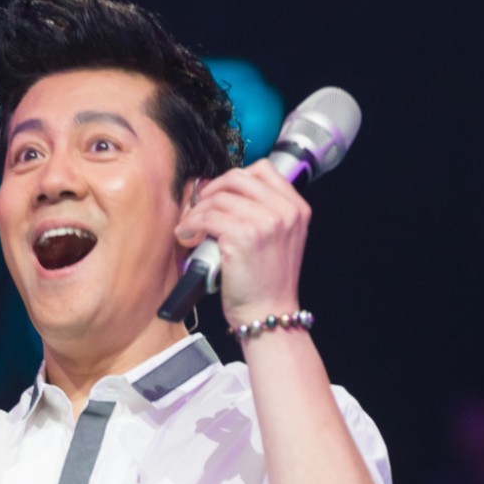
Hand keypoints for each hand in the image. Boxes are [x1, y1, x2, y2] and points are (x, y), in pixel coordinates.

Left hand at [174, 159, 309, 326]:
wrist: (269, 313)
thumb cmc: (268, 283)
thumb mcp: (281, 239)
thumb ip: (265, 213)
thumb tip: (225, 194)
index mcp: (296, 207)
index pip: (263, 170)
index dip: (234, 178)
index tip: (218, 192)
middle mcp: (284, 210)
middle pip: (238, 178)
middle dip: (212, 190)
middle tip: (199, 206)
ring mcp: (265, 221)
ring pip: (218, 198)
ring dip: (196, 211)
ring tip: (190, 227)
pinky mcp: (242, 236)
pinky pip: (207, 218)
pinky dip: (191, 225)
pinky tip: (187, 235)